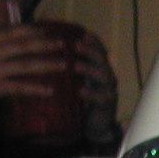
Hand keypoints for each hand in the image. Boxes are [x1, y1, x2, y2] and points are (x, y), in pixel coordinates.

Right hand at [0, 25, 72, 121]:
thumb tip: (8, 49)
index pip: (10, 32)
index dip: (31, 30)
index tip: (48, 30)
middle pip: (22, 45)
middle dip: (45, 44)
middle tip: (63, 44)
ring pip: (24, 65)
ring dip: (47, 64)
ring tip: (64, 65)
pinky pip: (19, 87)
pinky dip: (36, 88)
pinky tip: (50, 91)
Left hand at [72, 28, 120, 149]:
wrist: (93, 125)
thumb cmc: (80, 99)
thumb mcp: (73, 81)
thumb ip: (67, 67)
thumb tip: (50, 51)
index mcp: (98, 67)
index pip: (99, 49)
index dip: (92, 41)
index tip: (82, 32)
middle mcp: (106, 76)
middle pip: (102, 59)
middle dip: (89, 51)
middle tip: (76, 45)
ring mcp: (108, 90)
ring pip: (103, 76)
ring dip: (89, 69)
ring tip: (76, 66)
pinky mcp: (107, 105)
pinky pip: (100, 97)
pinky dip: (91, 93)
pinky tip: (80, 91)